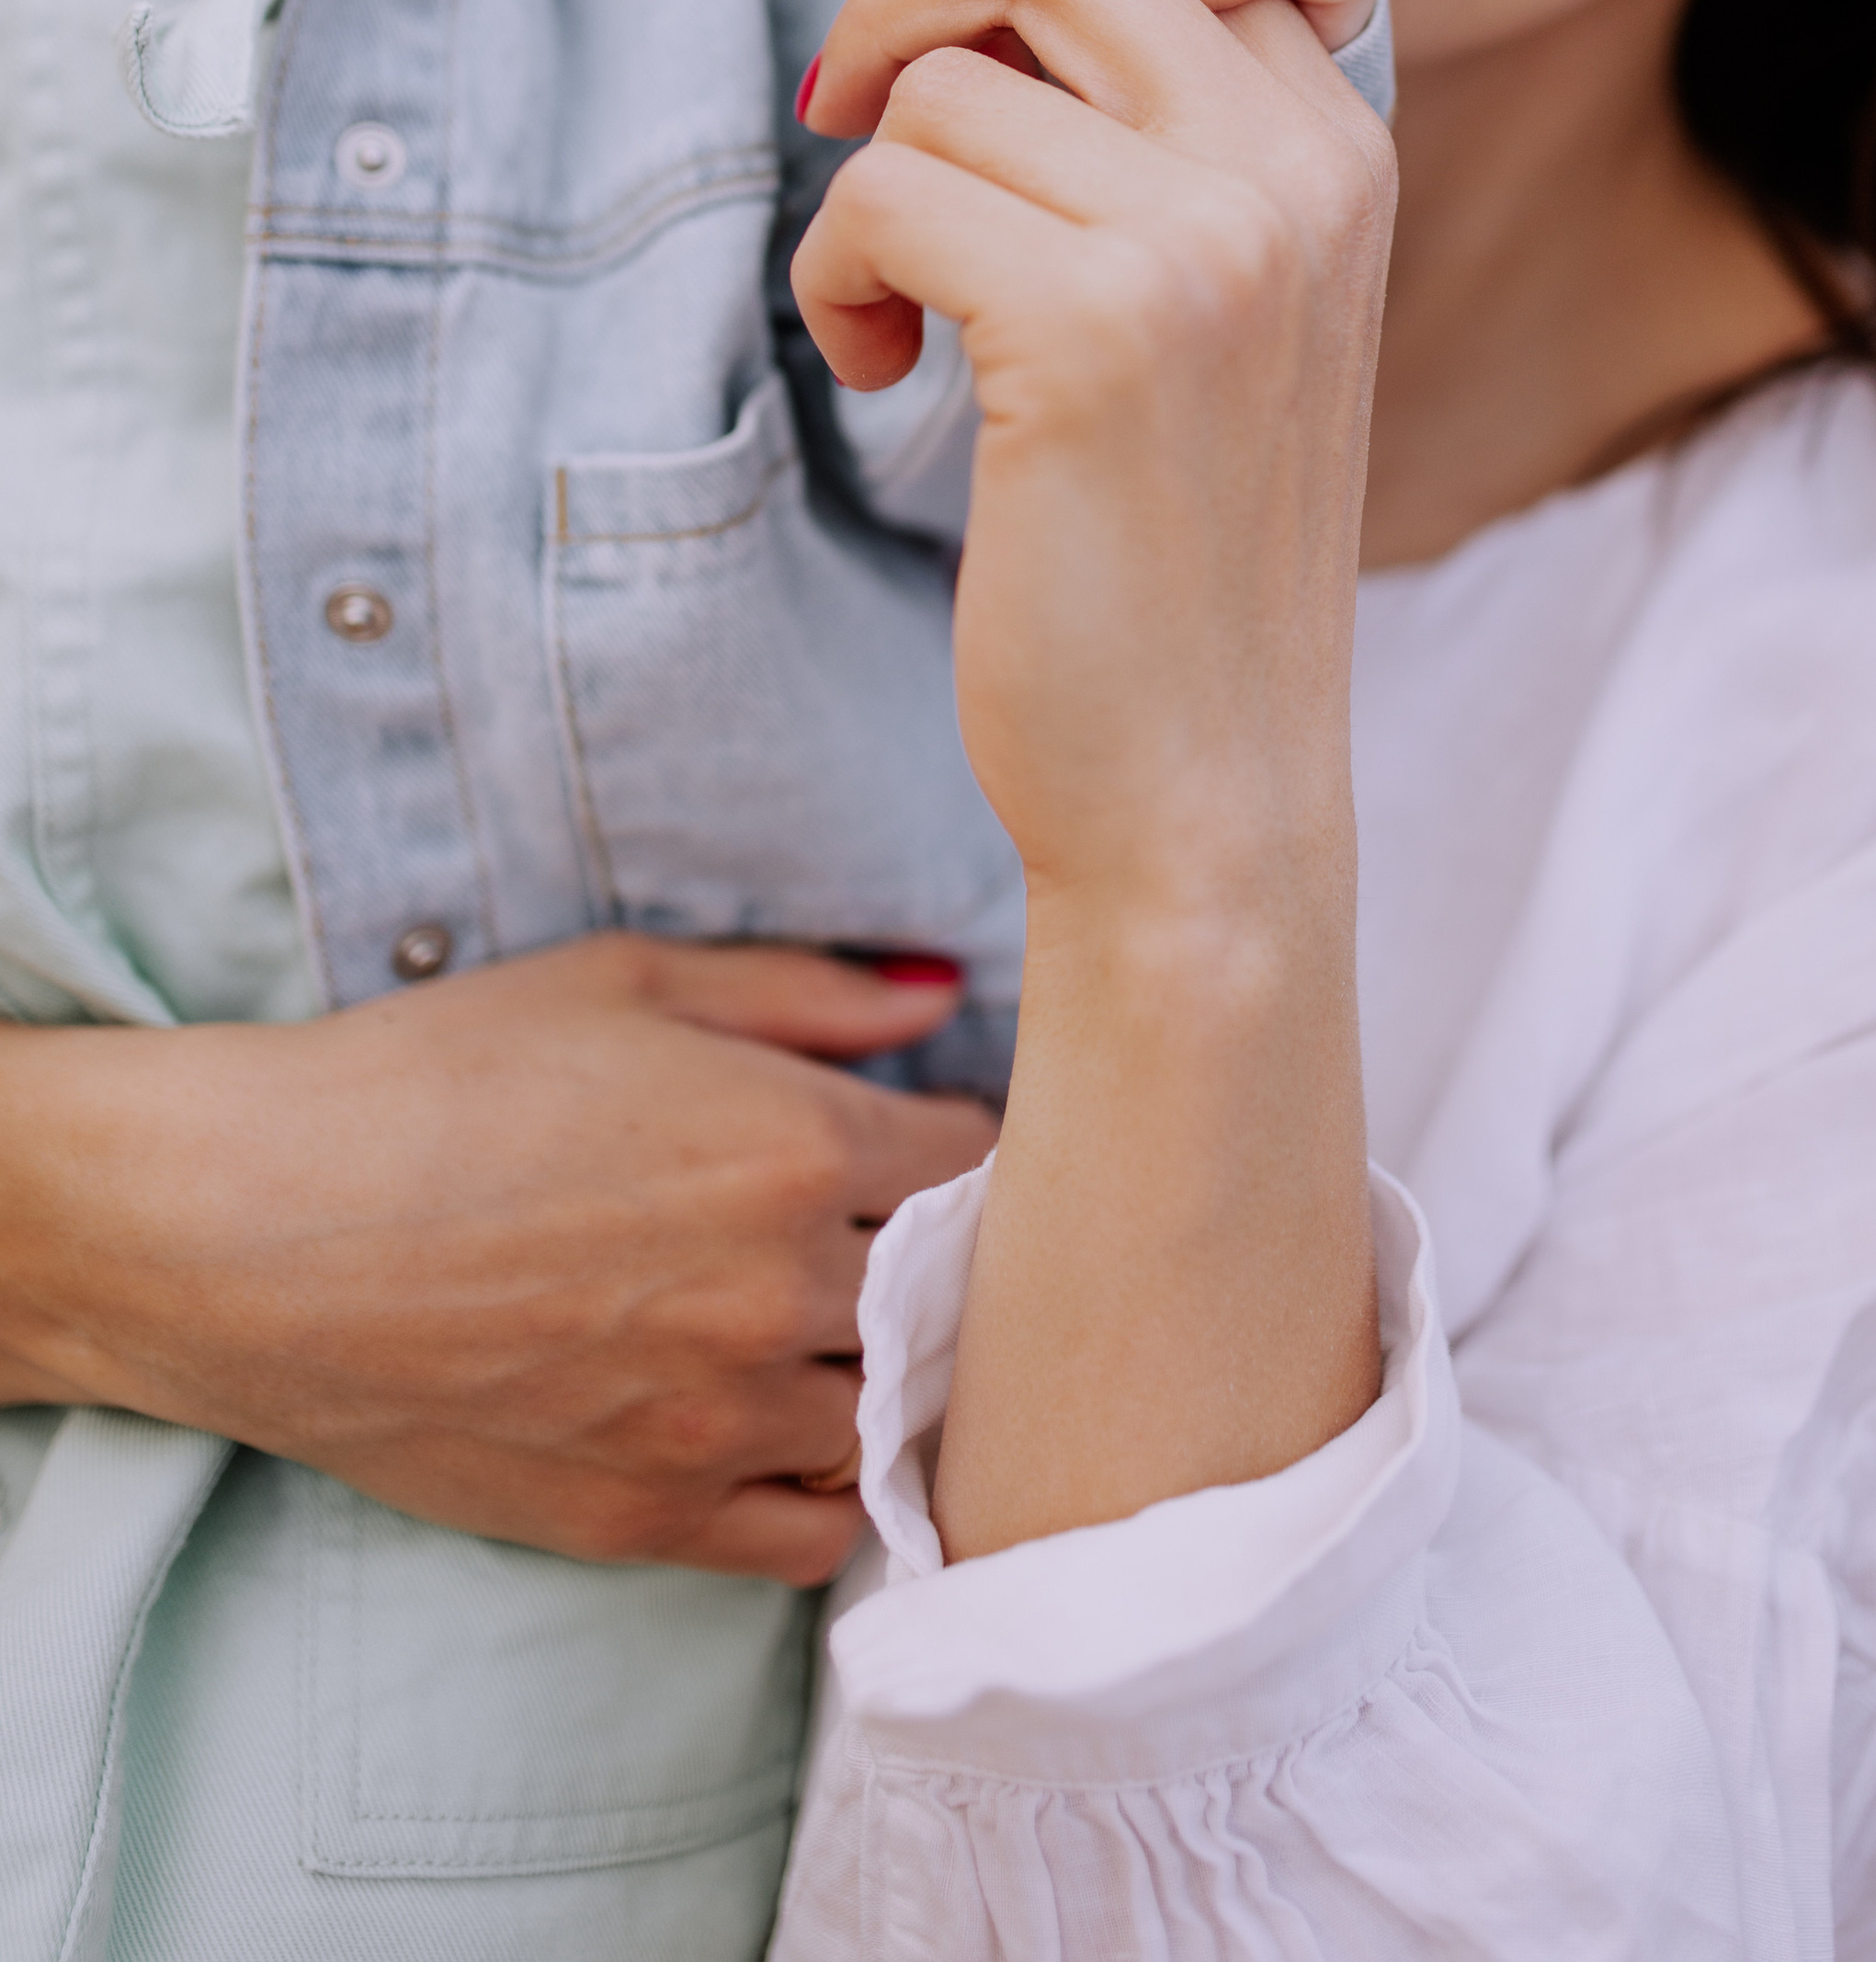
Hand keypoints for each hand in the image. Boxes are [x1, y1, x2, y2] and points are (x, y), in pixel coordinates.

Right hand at [0, 937, 991, 1582]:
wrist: (249, 1228)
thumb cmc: (431, 1076)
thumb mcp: (626, 982)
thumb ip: (807, 992)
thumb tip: (946, 994)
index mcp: (793, 1144)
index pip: (981, 1160)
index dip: (968, 1141)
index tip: (934, 1138)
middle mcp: (780, 1291)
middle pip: (957, 1298)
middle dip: (948, 1259)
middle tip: (906, 1235)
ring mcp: (718, 1419)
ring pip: (894, 1420)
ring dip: (893, 1373)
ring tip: (850, 1329)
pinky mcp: (646, 1519)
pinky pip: (816, 1538)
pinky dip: (832, 1489)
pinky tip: (801, 1430)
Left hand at [794, 0, 1391, 900]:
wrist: (1208, 784)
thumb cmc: (1178, 545)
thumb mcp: (1213, 301)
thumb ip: (1142, 132)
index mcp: (1342, 143)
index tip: (940, 63)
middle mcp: (1297, 167)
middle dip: (912, 0)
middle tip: (853, 114)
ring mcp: (1210, 240)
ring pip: (946, 89)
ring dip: (867, 195)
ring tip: (899, 315)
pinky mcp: (1095, 328)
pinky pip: (885, 194)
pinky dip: (838, 276)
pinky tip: (886, 367)